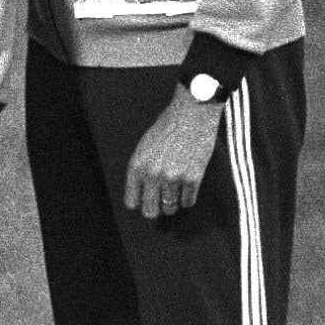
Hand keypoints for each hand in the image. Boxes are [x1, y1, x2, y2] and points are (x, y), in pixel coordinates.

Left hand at [123, 90, 223, 220]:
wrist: (191, 114)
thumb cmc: (167, 126)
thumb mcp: (144, 146)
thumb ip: (142, 168)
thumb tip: (143, 189)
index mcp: (137, 166)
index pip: (132, 201)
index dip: (138, 203)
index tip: (144, 201)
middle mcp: (152, 175)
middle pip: (150, 210)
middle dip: (154, 210)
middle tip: (159, 205)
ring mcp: (173, 178)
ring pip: (170, 208)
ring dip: (172, 205)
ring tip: (174, 197)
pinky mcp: (193, 178)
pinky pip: (188, 201)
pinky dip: (187, 199)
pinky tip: (187, 191)